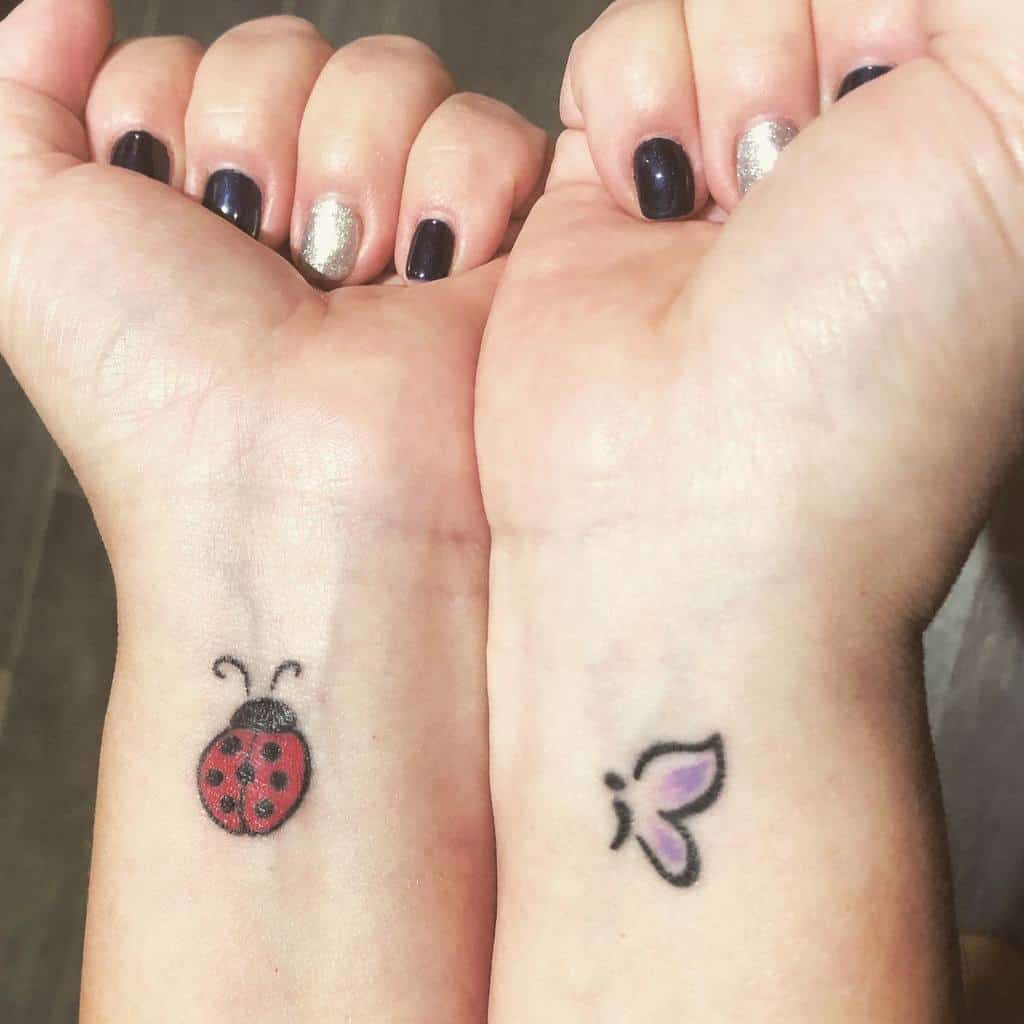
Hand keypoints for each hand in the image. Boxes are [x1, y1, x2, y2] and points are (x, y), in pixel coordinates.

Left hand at [0, 1, 545, 1019]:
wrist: (299, 492)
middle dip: (265, 142)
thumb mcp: (26, 235)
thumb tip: (60, 2)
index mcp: (202, 205)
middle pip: (295, 54)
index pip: (194, 61)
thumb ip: (16, 98)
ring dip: (356, 171)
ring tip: (353, 280)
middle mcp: (305, 210)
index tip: (176, 219)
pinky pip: (495, 132)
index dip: (174, 118)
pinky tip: (429, 272)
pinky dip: (461, 190)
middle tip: (271, 259)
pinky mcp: (500, 245)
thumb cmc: (164, 395)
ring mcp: (406, 223)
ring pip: (398, 77)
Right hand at [478, 0, 1023, 1019]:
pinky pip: (612, 50)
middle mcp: (845, 152)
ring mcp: (720, 172)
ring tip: (728, 195)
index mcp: (961, 140)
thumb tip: (906, 9)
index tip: (894, 85)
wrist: (686, 509)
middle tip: (814, 150)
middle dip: (807, 25)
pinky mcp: (610, 193)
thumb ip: (985, 17)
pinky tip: (653, 200)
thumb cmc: (866, 380)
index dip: (890, 8)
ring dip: (717, 63)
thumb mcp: (1016, 131)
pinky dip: (627, 95)